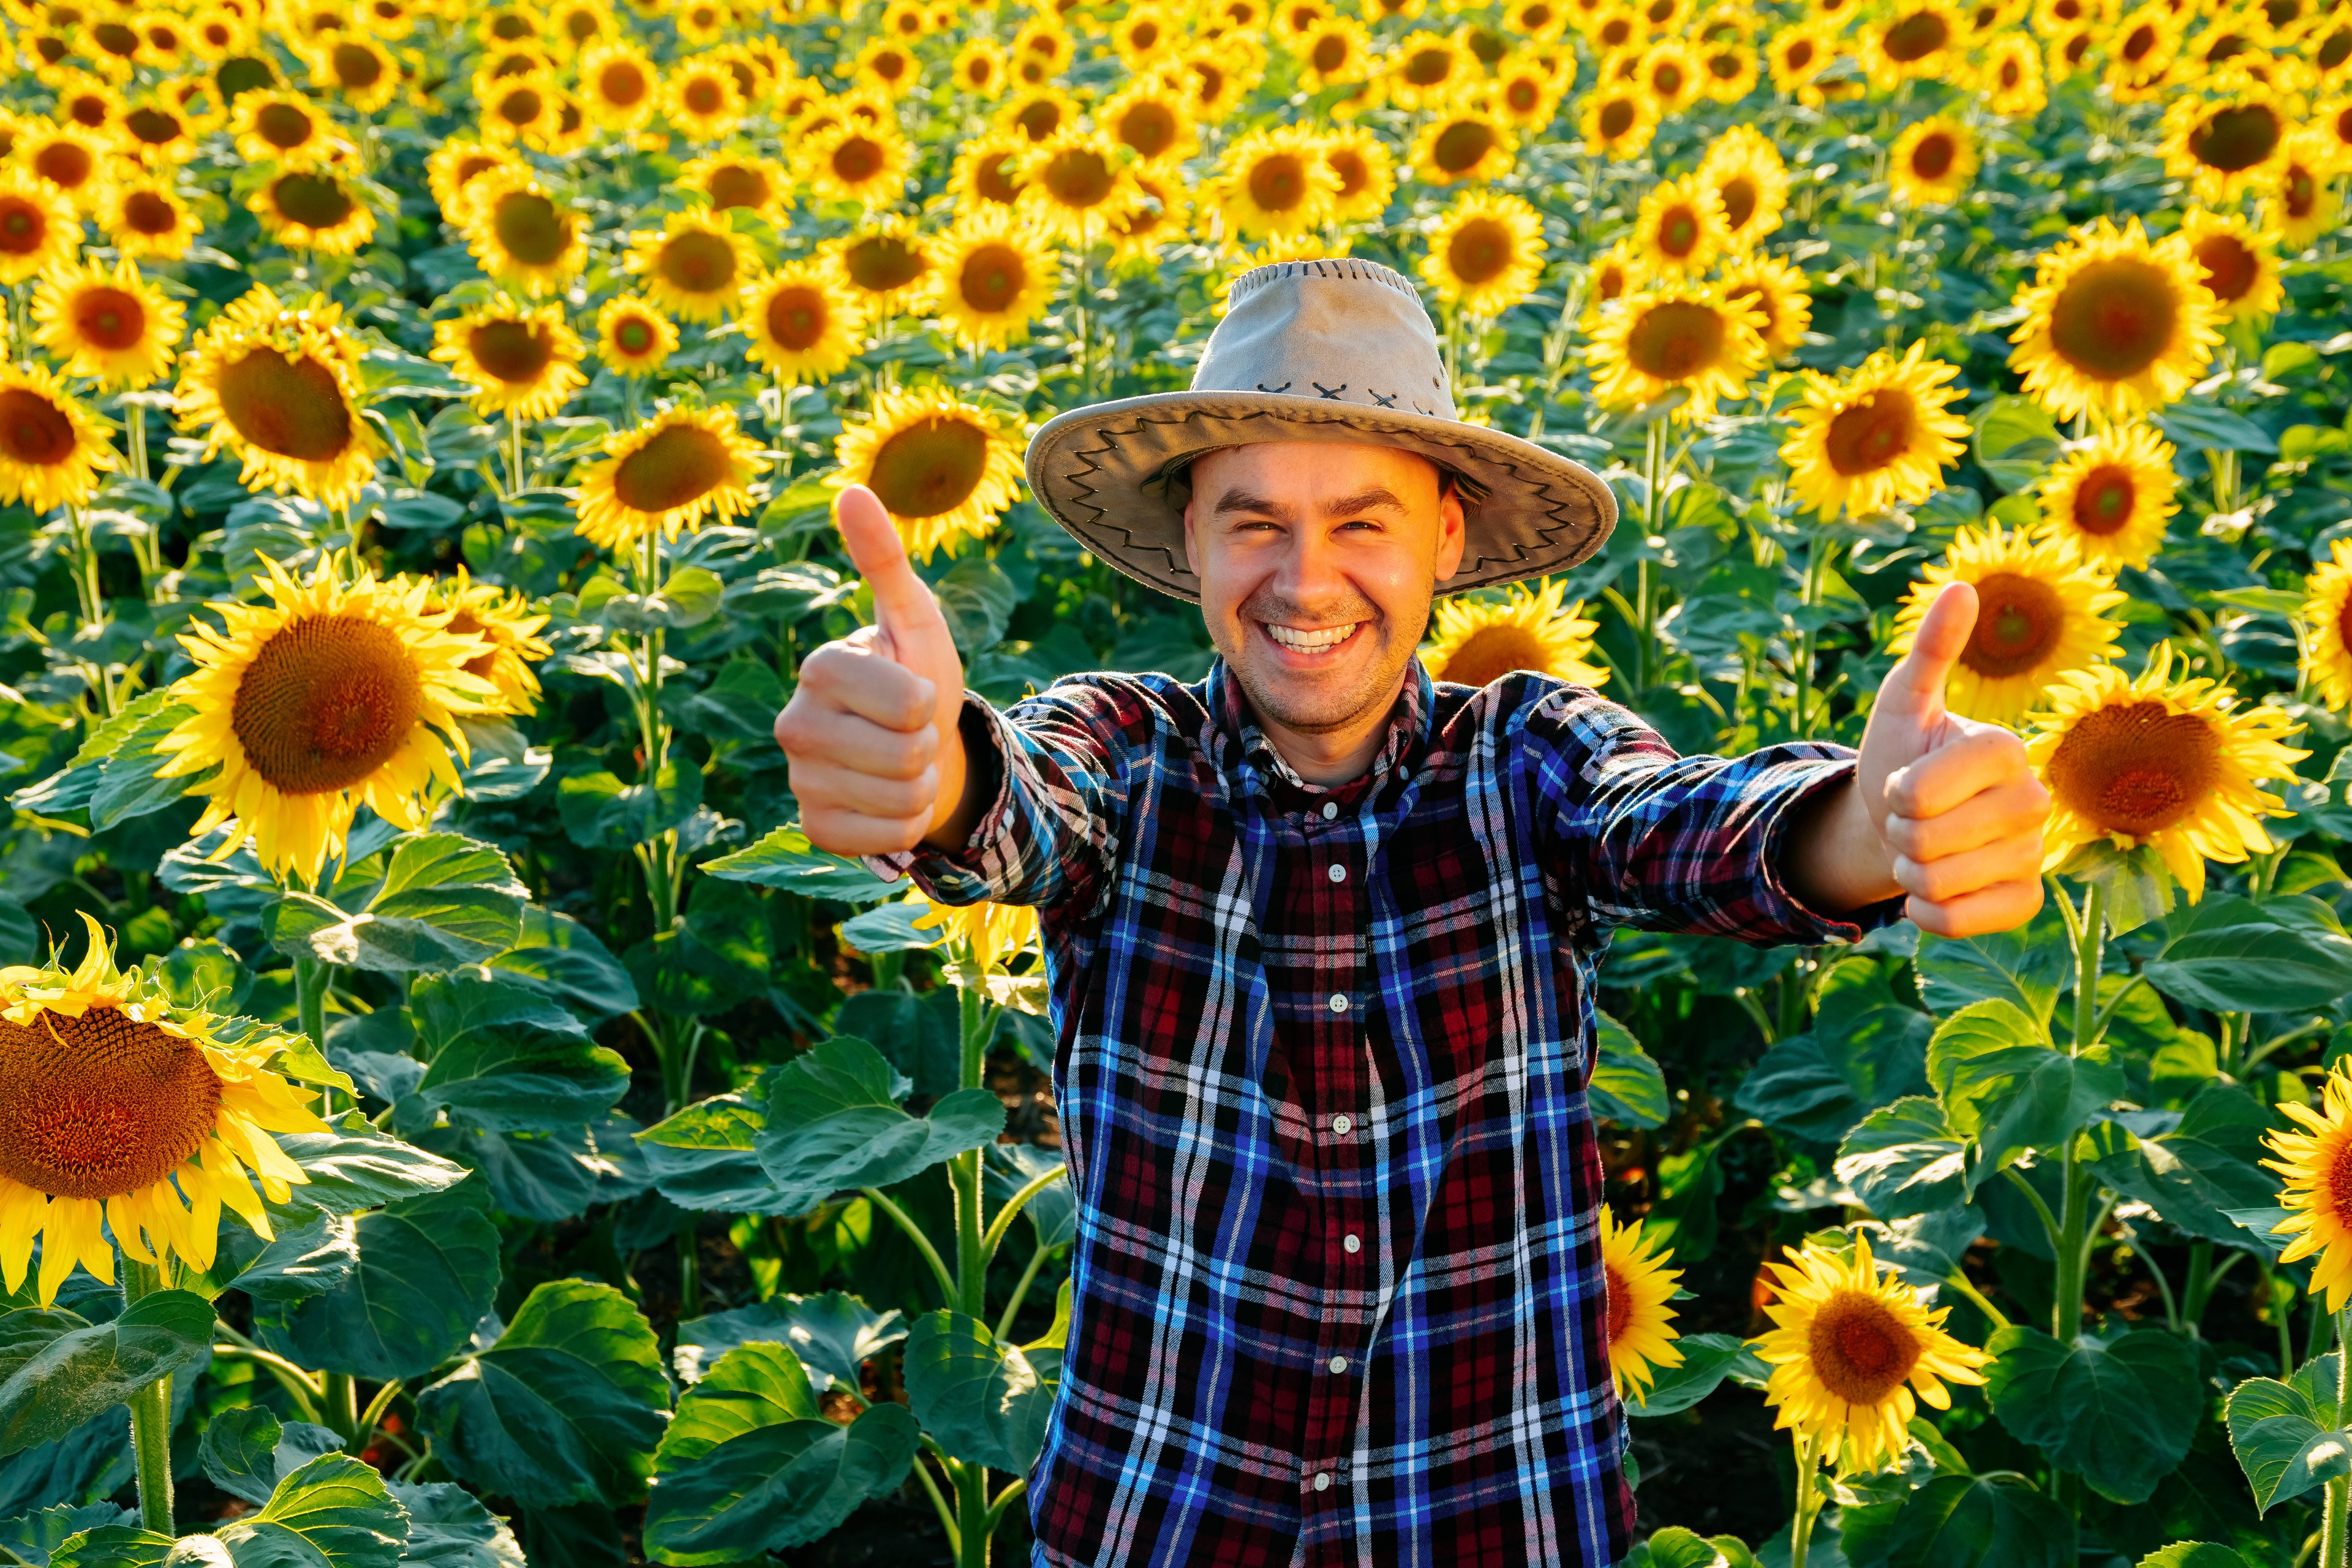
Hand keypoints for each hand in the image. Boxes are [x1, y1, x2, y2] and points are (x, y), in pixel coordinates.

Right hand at [773, 484, 970, 855]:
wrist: (915, 746)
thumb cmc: (914, 675)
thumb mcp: (913, 619)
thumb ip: (884, 560)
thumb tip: (852, 490)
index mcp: (820, 667)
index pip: (908, 702)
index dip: (928, 701)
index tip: (912, 690)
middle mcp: (794, 724)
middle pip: (906, 753)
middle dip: (927, 746)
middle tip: (910, 733)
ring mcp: (799, 779)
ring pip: (900, 799)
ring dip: (921, 786)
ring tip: (903, 764)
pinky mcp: (814, 826)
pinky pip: (886, 839)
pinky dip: (905, 825)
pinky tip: (887, 800)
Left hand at [1856, 580, 2050, 936]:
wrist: (1903, 820)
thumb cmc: (1903, 752)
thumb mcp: (1903, 700)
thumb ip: (1930, 648)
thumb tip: (1962, 585)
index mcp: (2007, 749)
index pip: (1916, 793)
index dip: (1892, 792)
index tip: (1905, 779)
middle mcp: (2037, 802)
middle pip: (1925, 842)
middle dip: (1898, 833)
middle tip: (1912, 817)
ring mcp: (2035, 855)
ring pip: (1935, 886)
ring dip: (1909, 871)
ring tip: (1924, 846)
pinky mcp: (2027, 903)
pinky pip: (1954, 923)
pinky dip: (1927, 912)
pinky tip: (1938, 887)